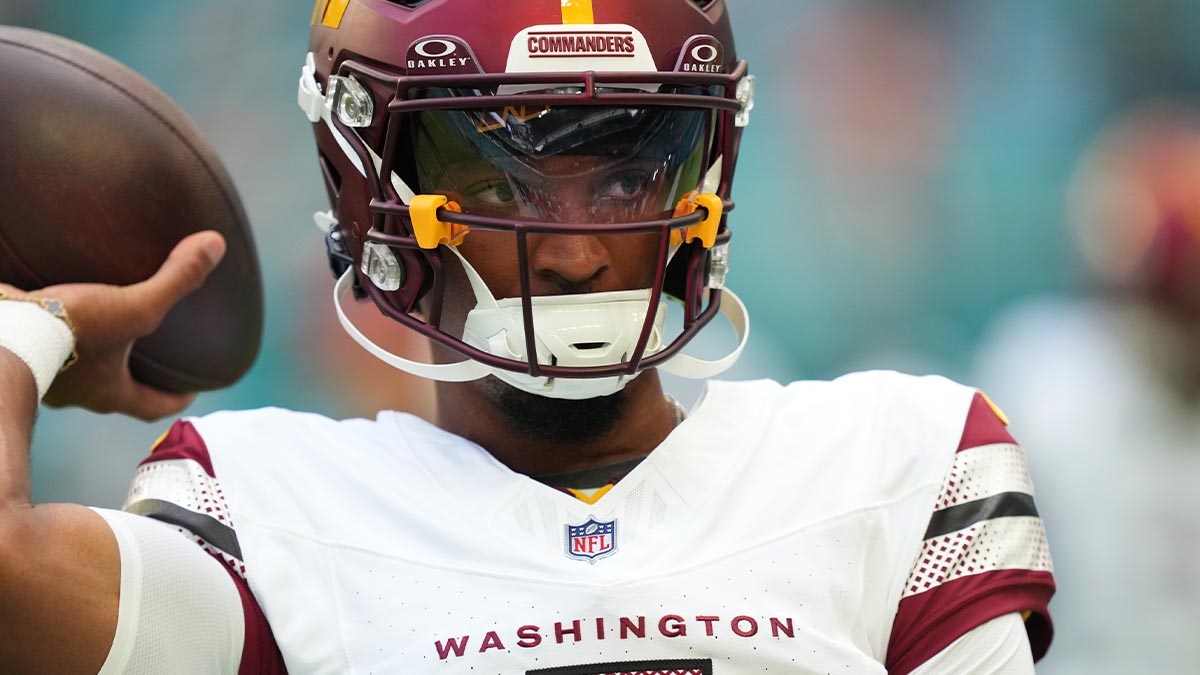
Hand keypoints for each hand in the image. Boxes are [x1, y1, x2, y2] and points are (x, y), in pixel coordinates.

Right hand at [0, 231, 226, 419]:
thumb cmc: (68, 331)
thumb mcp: (133, 306)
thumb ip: (176, 280)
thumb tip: (216, 246)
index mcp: (108, 393)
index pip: (150, 407)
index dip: (174, 400)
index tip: (191, 391)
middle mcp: (76, 391)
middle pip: (114, 389)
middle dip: (133, 373)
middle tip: (150, 355)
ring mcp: (46, 374)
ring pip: (79, 367)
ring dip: (95, 350)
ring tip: (106, 322)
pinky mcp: (21, 348)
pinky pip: (48, 342)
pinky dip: (60, 329)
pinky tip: (62, 304)